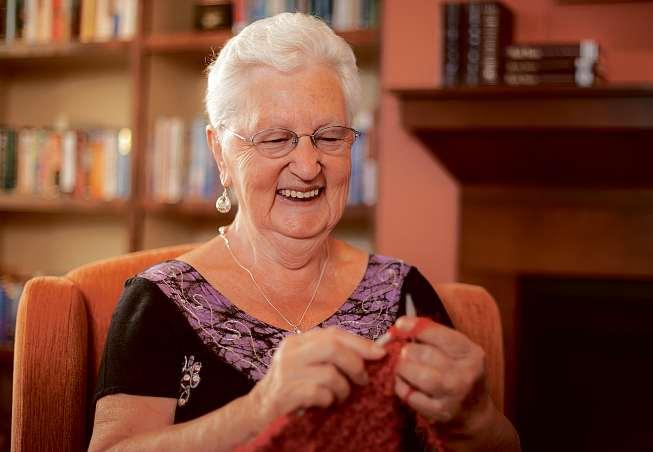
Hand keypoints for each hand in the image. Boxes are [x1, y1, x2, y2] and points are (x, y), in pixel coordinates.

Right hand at [248, 327, 386, 426]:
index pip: (334, 333)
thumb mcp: (308, 364)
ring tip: (339, 397)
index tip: (380, 353)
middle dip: (356, 364)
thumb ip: (332, 355)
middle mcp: (290, 351)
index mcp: (298, 341)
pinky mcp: (285, 393)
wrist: (258, 411)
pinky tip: (324, 404)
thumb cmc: (292, 387)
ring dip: (343, 389)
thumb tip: (372, 351)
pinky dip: (329, 400)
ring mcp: (286, 371)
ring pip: (330, 373)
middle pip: (333, 347)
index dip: (360, 342)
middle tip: (363, 380)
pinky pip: (320, 393)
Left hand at [393, 316, 490, 426]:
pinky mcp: (439, 412)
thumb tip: (402, 325)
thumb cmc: (458, 372)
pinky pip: (410, 395)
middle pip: (425, 354)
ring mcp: (453, 395)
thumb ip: (433, 337)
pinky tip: (404, 383)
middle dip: (407, 351)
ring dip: (402, 368)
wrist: (473, 411)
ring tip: (401, 367)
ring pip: (417, 374)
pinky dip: (401, 387)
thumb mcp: (456, 351)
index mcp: (470, 353)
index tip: (400, 324)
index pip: (440, 335)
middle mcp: (465, 373)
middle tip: (403, 353)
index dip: (415, 327)